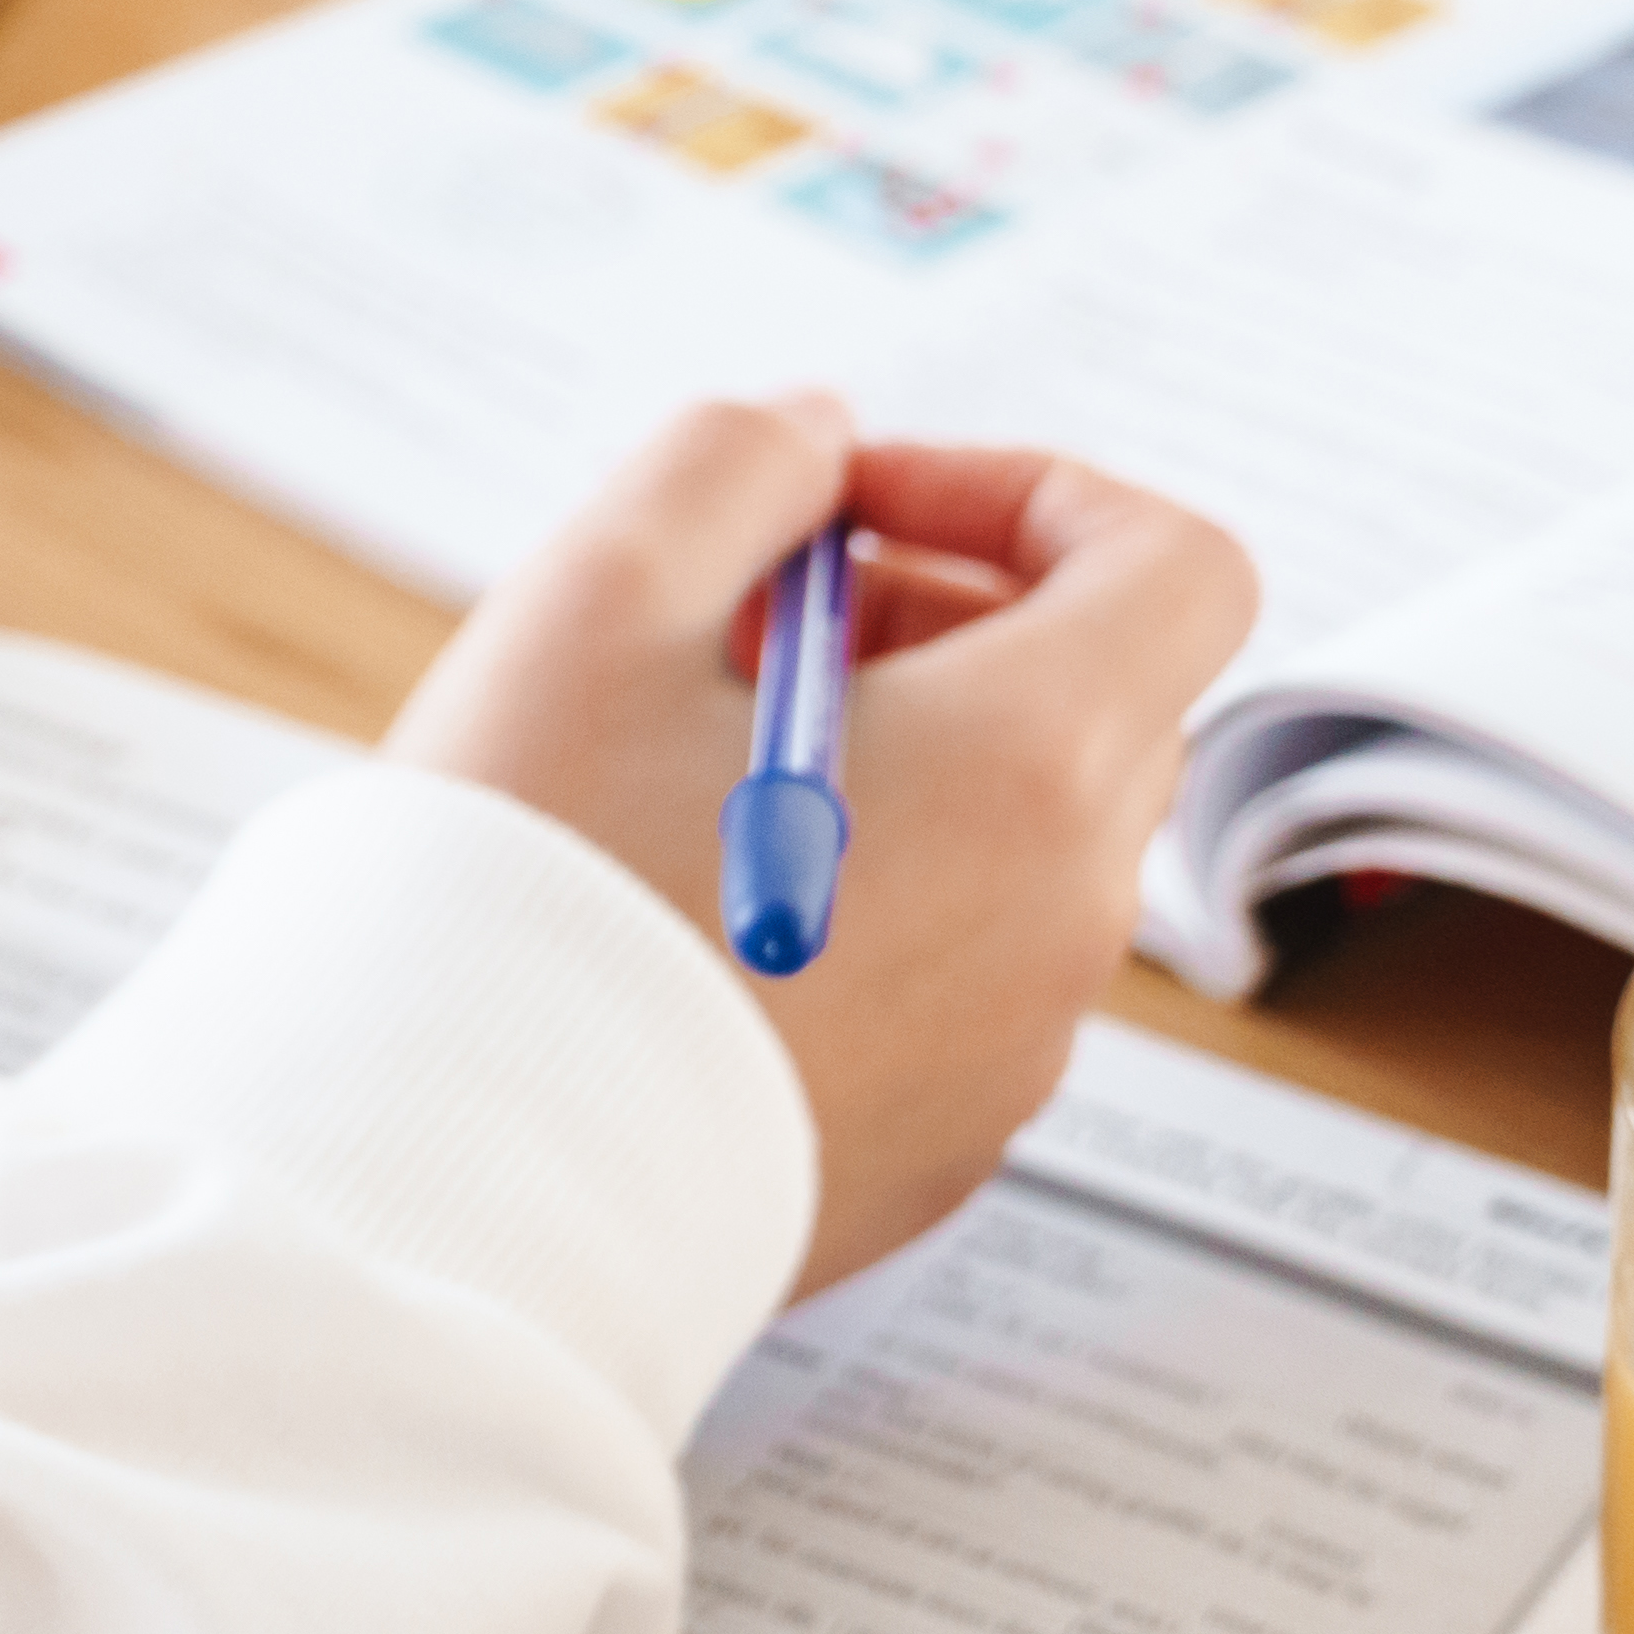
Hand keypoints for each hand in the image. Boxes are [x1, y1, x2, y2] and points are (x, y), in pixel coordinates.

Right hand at [381, 397, 1253, 1292]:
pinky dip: (856, 910)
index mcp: (1031, 766)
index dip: (1025, 495)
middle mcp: (1064, 920)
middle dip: (923, 626)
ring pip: (1007, 846)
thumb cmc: (527, 893)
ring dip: (885, 770)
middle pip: (1082, 704)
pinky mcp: (934, 1151)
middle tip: (729, 638)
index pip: (1172, 567)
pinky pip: (944, 982)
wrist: (460, 1191)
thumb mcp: (592, 597)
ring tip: (676, 787)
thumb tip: (816, 441)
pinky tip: (678, 927)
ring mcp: (1011, 1054)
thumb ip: (731, 467)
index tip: (853, 518)